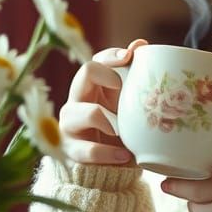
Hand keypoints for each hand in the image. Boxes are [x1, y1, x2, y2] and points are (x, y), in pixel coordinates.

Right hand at [58, 39, 147, 165]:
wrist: (110, 167)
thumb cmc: (120, 130)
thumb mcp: (130, 106)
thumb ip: (135, 79)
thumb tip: (141, 43)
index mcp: (94, 87)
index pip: (97, 60)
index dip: (111, 56)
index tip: (129, 57)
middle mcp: (78, 99)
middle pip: (84, 73)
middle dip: (105, 74)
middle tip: (122, 85)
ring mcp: (70, 124)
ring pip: (80, 112)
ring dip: (105, 119)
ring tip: (123, 131)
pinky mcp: (71, 149)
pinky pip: (86, 149)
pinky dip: (107, 153)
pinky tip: (125, 156)